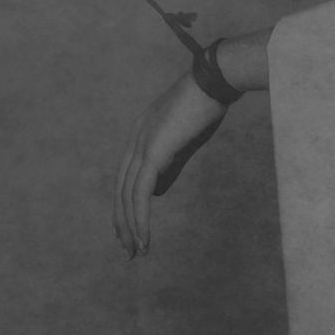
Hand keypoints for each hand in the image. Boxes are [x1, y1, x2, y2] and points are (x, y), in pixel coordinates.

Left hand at [113, 70, 223, 255]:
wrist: (213, 83)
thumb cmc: (206, 107)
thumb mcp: (185, 143)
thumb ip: (170, 167)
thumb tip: (157, 192)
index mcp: (140, 137)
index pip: (125, 178)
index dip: (125, 206)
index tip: (128, 229)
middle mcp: (134, 142)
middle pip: (120, 190)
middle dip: (123, 223)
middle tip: (128, 250)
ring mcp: (141, 146)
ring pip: (128, 196)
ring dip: (131, 227)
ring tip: (136, 251)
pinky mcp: (152, 153)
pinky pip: (141, 193)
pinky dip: (140, 218)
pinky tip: (144, 237)